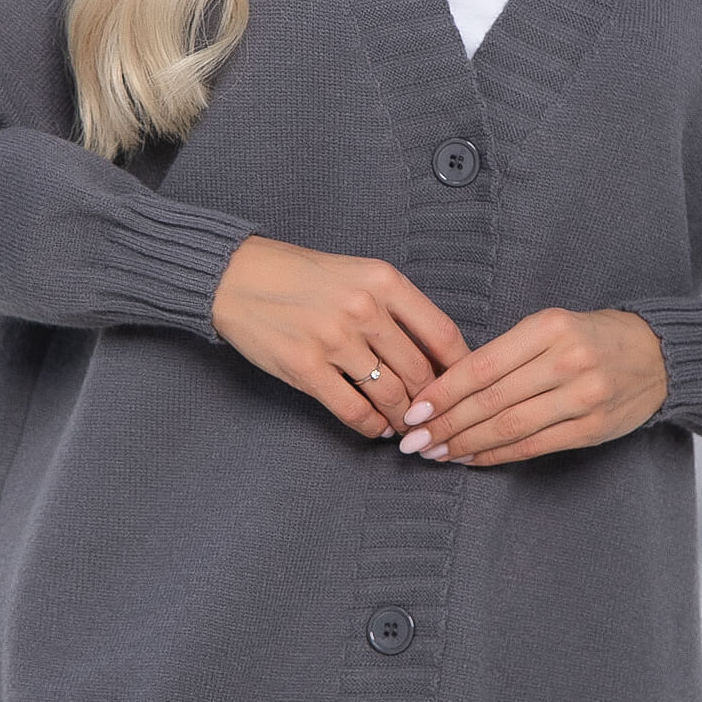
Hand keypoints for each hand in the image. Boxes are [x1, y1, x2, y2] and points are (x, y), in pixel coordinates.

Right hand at [211, 235, 470, 438]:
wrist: (237, 276)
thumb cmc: (301, 276)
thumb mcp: (358, 274)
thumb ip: (396, 308)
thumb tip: (435, 356)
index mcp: (384, 280)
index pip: (442, 334)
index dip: (460, 370)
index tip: (464, 387)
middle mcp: (364, 308)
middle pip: (420, 372)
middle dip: (431, 402)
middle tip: (433, 416)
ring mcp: (334, 339)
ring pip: (391, 396)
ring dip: (402, 418)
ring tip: (404, 424)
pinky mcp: (305, 367)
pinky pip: (353, 411)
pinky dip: (371, 427)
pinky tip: (375, 427)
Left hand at [396, 307, 667, 466]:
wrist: (657, 354)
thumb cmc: (591, 337)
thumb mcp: (550, 326)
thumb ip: (507, 352)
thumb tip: (447, 386)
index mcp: (549, 327)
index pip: (484, 364)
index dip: (445, 391)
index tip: (416, 408)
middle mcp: (567, 360)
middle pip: (492, 400)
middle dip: (446, 423)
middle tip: (414, 440)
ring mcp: (583, 396)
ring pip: (510, 427)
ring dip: (466, 444)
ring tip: (435, 453)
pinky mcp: (593, 427)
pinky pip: (534, 446)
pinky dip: (497, 454)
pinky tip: (471, 458)